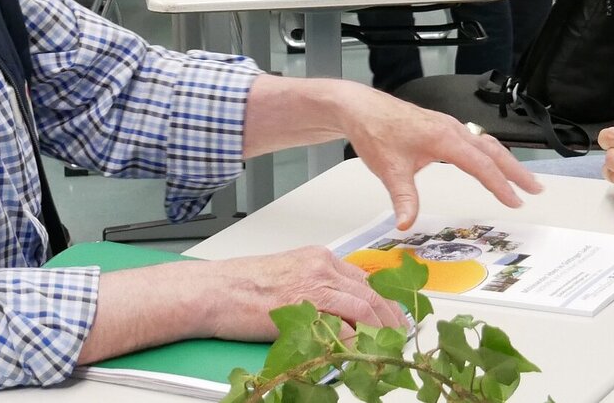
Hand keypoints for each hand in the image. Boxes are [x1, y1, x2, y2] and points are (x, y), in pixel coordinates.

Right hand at [202, 247, 406, 338]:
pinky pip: (342, 329)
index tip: (394, 316)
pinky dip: (355, 345)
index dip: (385, 300)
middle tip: (400, 337)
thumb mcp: (286, 276)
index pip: (364, 278)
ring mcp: (314, 287)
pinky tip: (361, 356)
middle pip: (371, 293)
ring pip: (364, 309)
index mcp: (318, 258)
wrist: (214, 291)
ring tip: (388, 350)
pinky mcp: (305, 309)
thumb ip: (313, 287)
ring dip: (380, 333)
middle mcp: (321, 267)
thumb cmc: (239, 286)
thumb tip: (333, 310)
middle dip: (391, 318)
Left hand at [338, 88, 542, 228]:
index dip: (499, 184)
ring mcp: (449, 125)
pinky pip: (476, 139)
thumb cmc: (375, 132)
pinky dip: (491, 153)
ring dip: (506, 161)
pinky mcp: (442, 126)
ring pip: (486, 143)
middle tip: (536, 189)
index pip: (480, 164)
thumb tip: (406, 224)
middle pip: (493, 150)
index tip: (515, 201)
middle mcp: (452, 128)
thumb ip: (403, 197)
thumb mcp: (389, 169)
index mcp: (444, 138)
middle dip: (516, 171)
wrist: (361, 107)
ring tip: (523, 179)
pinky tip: (492, 162)